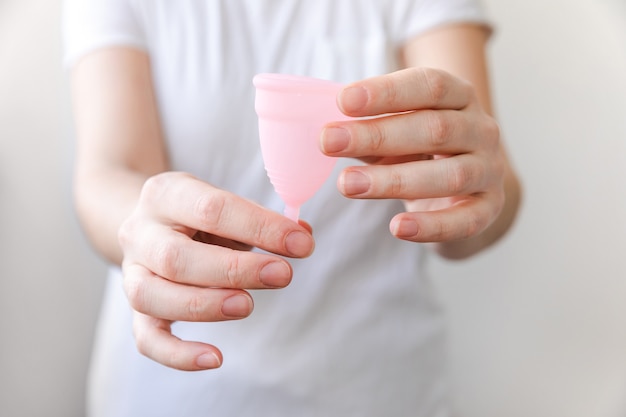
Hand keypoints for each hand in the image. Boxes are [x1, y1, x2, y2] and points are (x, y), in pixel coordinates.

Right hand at [118, 172, 314, 370]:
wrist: (150, 224)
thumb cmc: (199, 217)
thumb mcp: (226, 205)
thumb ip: (262, 220)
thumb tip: (302, 236)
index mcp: (166, 194)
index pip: (211, 209)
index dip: (259, 227)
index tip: (301, 243)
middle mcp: (140, 233)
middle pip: (176, 257)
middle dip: (234, 270)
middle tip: (283, 275)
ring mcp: (132, 272)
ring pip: (152, 296)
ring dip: (205, 305)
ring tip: (248, 306)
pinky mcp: (135, 310)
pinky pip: (146, 339)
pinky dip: (178, 354)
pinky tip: (215, 358)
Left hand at [320, 67, 504, 243]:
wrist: (469, 190)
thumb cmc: (423, 151)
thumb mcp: (398, 133)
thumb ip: (369, 130)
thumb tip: (327, 132)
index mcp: (460, 98)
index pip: (430, 85)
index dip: (387, 92)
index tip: (343, 100)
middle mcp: (481, 130)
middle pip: (435, 128)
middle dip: (378, 135)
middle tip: (328, 142)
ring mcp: (490, 170)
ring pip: (449, 174)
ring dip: (393, 180)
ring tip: (347, 184)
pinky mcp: (489, 209)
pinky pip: (465, 220)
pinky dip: (431, 226)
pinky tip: (397, 228)